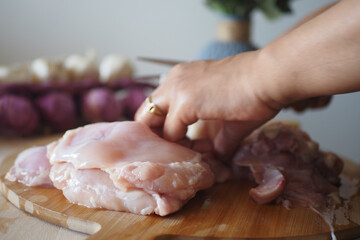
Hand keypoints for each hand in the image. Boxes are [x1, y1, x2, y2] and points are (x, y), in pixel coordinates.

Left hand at [135, 52, 280, 158]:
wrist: (269, 79)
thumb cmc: (254, 93)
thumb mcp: (227, 118)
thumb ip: (216, 139)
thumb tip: (216, 160)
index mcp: (182, 78)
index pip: (156, 105)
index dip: (162, 128)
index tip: (179, 144)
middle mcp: (174, 80)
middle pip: (146, 112)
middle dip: (156, 136)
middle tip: (173, 152)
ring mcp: (177, 90)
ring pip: (152, 122)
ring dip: (167, 143)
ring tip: (188, 154)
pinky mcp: (185, 103)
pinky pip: (171, 133)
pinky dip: (182, 147)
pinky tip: (199, 152)